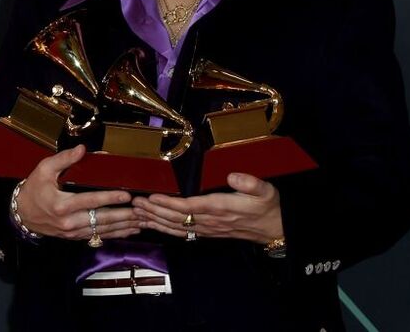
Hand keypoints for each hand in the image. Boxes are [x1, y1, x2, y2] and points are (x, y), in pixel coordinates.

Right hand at [15, 145, 139, 240]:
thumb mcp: (44, 169)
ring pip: (102, 230)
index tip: (127, 196)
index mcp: (62, 205)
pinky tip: (128, 230)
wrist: (21, 214)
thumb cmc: (33, 189)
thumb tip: (82, 149)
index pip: (91, 201)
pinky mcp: (75, 236)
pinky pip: (98, 236)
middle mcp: (69, 221)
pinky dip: (115, 234)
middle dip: (124, 216)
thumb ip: (64, 159)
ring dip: (123, 227)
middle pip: (101, 219)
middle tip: (142, 211)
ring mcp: (73, 232)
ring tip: (141, 222)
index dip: (110, 198)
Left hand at [132, 172, 282, 243]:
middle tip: (135, 202)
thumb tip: (232, 176)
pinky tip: (154, 225)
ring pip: (176, 227)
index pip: (189, 207)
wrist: (274, 229)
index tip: (152, 196)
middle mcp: (211, 221)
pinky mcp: (208, 232)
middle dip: (154, 210)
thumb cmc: (268, 206)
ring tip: (137, 213)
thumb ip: (249, 183)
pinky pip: (182, 233)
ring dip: (156, 220)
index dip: (169, 203)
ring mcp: (208, 229)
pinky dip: (166, 229)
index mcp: (220, 208)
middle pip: (176, 218)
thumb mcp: (265, 191)